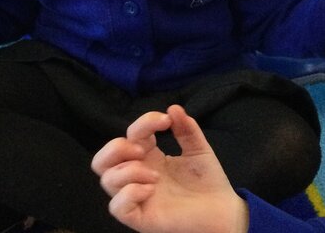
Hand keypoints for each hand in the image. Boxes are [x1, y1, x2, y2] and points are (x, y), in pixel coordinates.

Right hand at [92, 105, 248, 232]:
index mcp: (147, 157)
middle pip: (101, 160)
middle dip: (116, 148)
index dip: (143, 122)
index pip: (130, 134)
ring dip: (129, 171)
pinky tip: (151, 190)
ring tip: (156, 176)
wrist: (223, 211)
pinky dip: (130, 193)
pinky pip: (117, 207)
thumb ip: (186, 129)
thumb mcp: (199, 149)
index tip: (166, 121)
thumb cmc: (208, 181)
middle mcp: (136, 175)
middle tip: (143, 150)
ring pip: (107, 180)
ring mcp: (136, 197)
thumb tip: (173, 107)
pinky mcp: (140, 217)